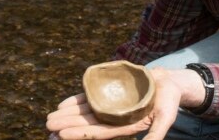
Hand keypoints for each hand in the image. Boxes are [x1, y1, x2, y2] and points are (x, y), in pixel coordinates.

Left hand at [46, 67, 201, 139]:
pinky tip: (63, 104)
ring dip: (68, 115)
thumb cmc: (169, 102)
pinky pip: (90, 98)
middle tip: (48, 126)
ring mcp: (112, 107)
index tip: (61, 135)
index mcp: (125, 126)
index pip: (97, 133)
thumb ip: (156, 135)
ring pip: (85, 112)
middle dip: (67, 125)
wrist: (170, 83)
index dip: (79, 134)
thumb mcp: (165, 118)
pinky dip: (76, 101)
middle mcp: (115, 118)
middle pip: (86, 124)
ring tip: (50, 118)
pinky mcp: (111, 94)